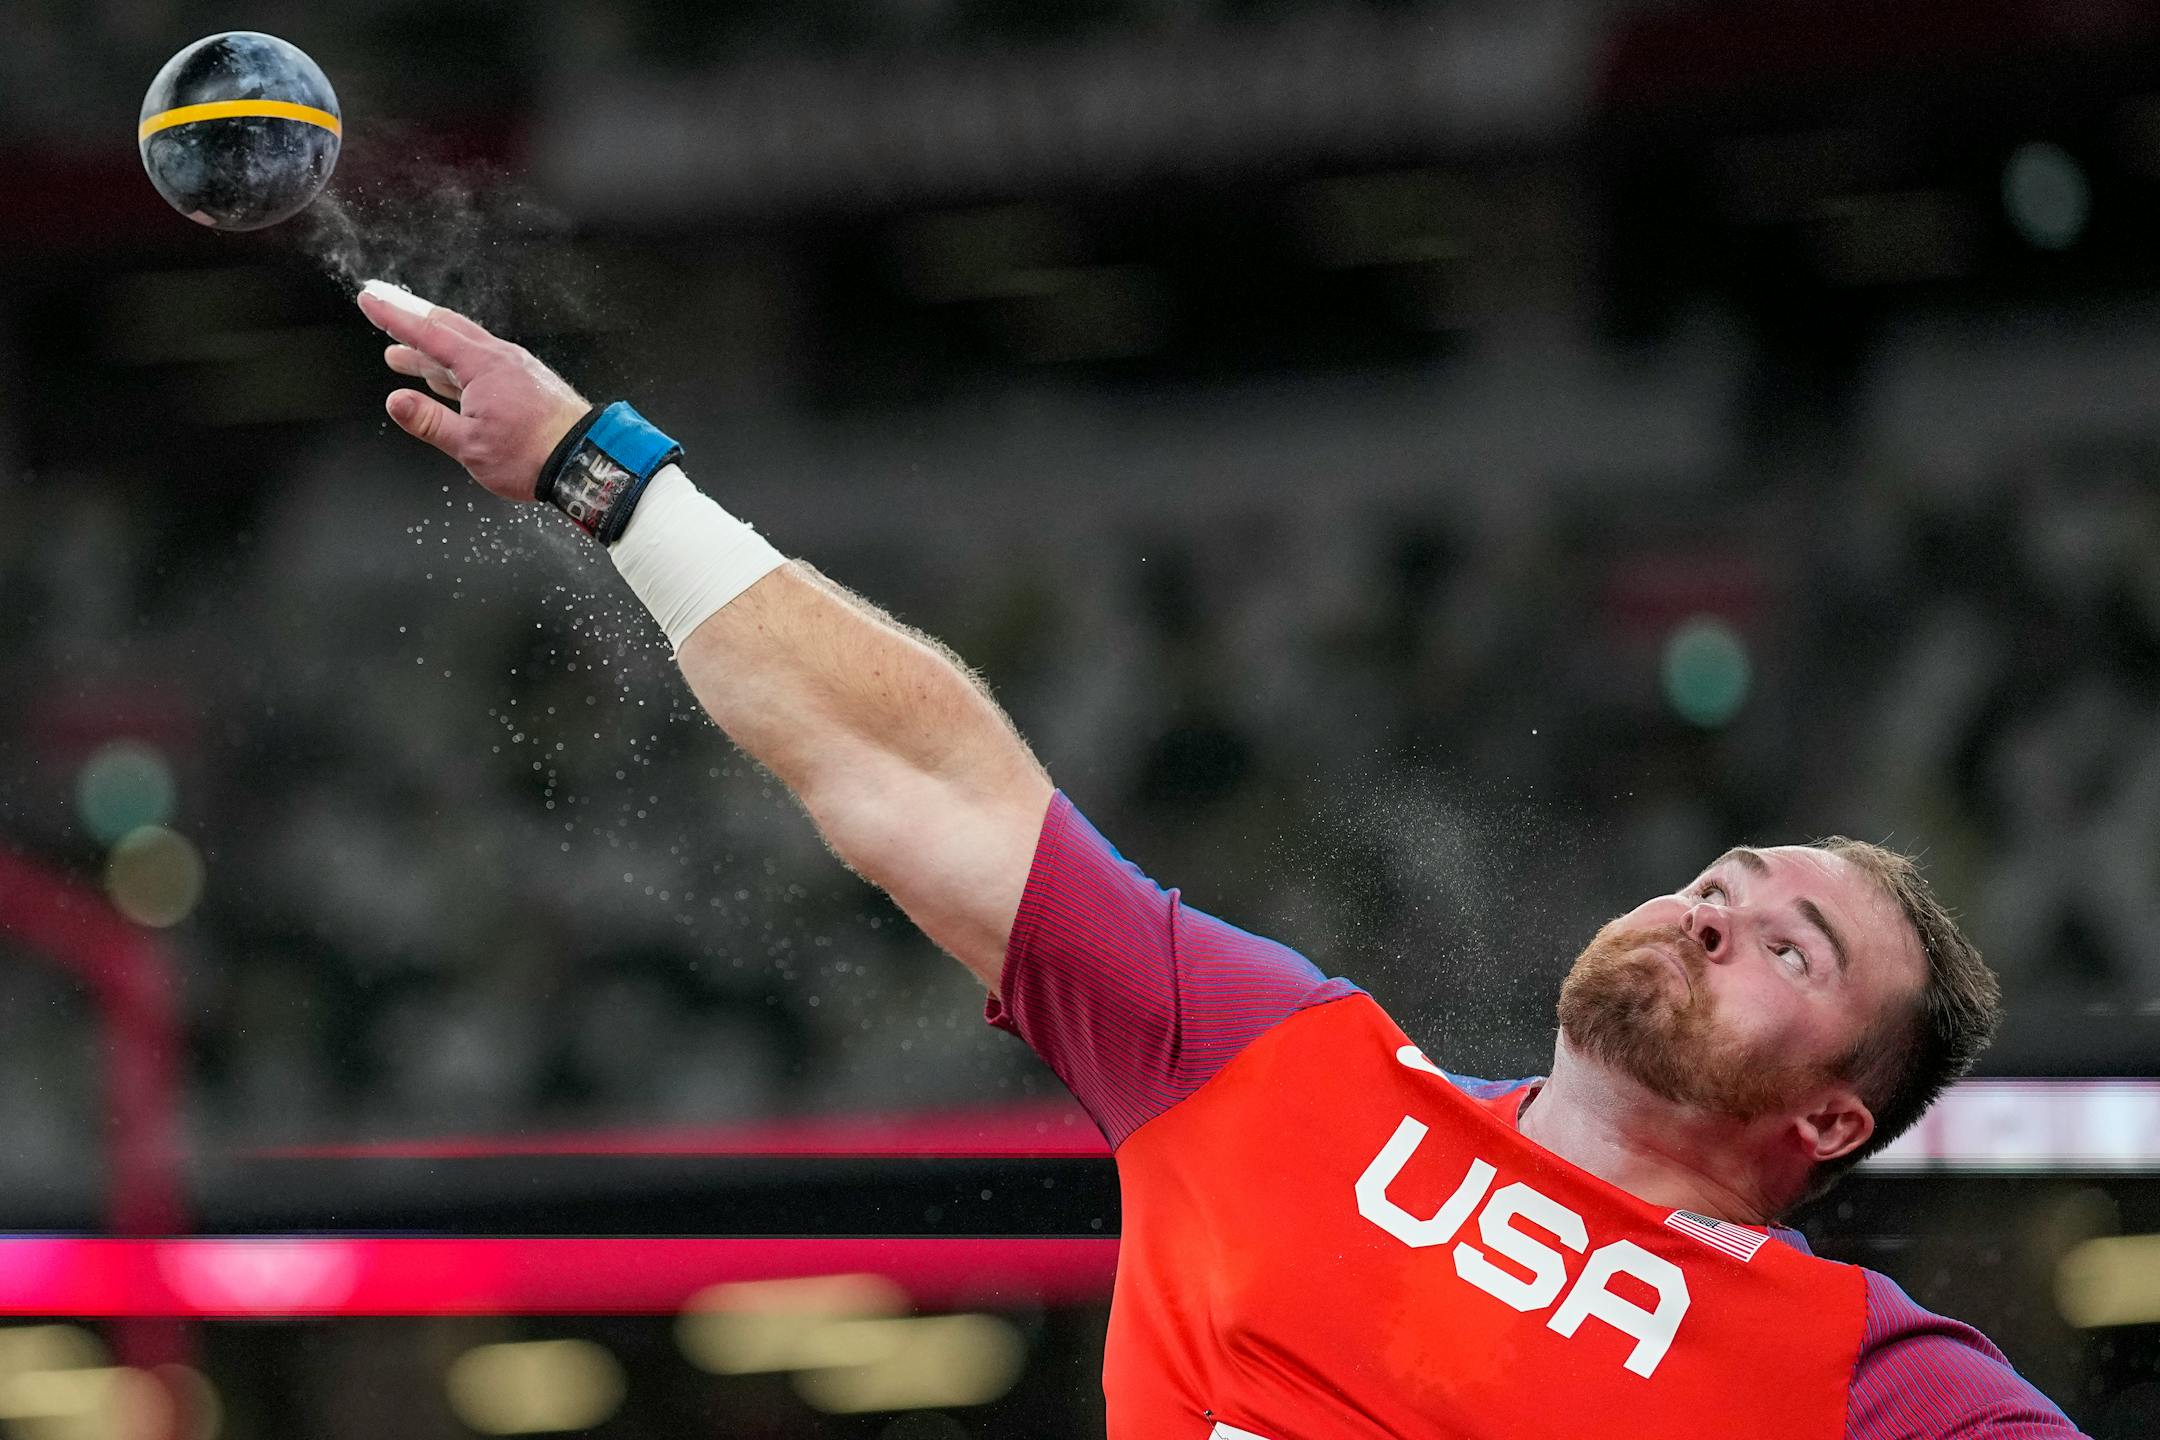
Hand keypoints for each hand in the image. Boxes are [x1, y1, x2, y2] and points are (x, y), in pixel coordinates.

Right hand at [356, 282, 591, 501]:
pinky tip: (446, 379)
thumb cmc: (534, 454)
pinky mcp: (526, 382)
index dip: (393, 316)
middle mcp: (500, 358)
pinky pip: (482, 365)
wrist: (586, 459)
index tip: (370, 299)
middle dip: (411, 325)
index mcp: (481, 366)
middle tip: (383, 314)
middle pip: (446, 330)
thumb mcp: (469, 444)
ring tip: (401, 357)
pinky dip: (456, 367)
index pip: (427, 332)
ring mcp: (515, 368)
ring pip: (464, 349)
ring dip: (430, 351)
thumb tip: (396, 402)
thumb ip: (429, 421)